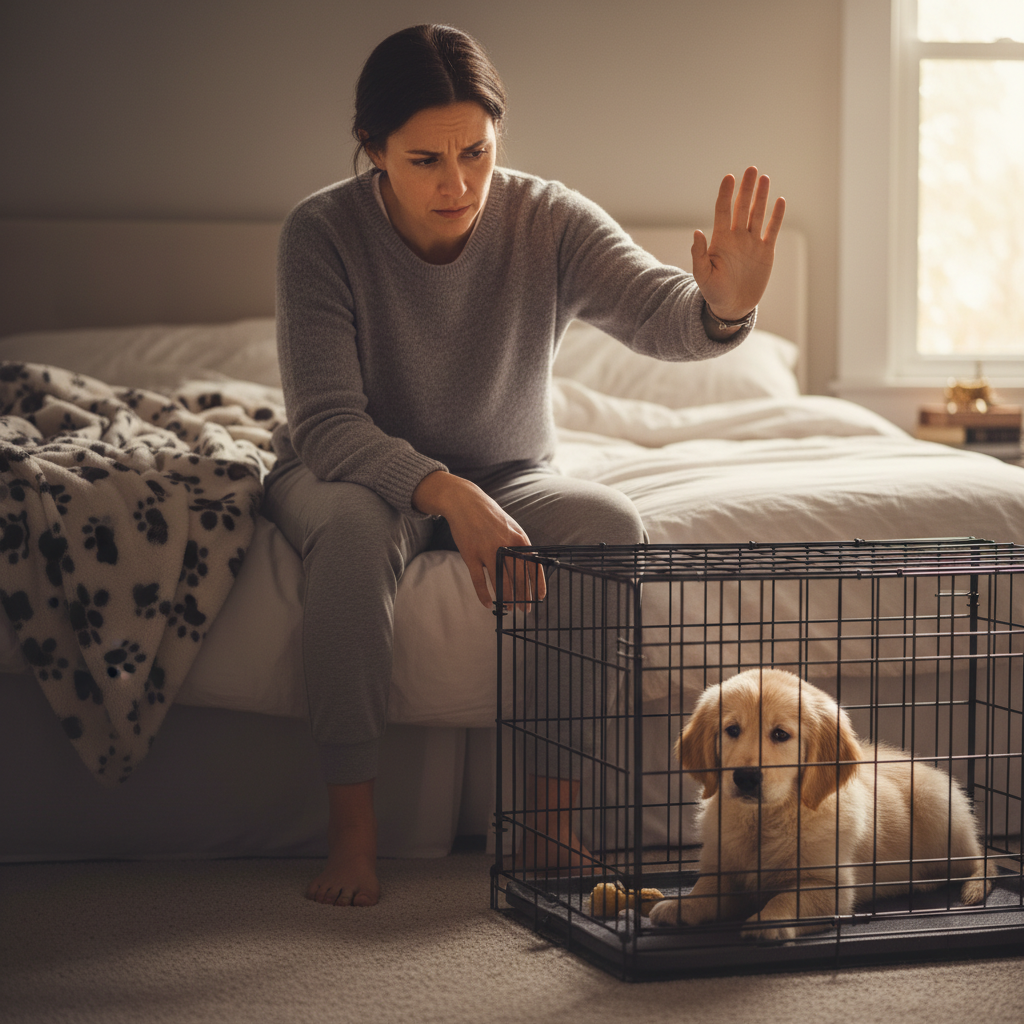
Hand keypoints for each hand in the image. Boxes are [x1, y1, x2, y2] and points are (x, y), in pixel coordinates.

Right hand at [412, 471, 546, 610]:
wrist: (465, 502)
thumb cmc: (490, 517)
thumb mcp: (511, 528)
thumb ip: (520, 547)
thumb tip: (529, 568)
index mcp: (519, 539)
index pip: (533, 567)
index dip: (537, 585)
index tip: (538, 599)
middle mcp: (505, 546)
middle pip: (517, 579)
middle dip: (522, 597)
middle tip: (524, 610)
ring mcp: (487, 550)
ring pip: (500, 582)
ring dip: (504, 598)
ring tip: (507, 607)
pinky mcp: (470, 555)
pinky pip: (479, 581)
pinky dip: (484, 595)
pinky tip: (488, 604)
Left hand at [692, 166, 785, 321]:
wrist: (732, 307)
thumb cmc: (713, 292)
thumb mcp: (702, 276)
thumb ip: (699, 254)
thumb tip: (696, 232)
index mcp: (720, 240)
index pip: (723, 210)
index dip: (726, 194)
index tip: (729, 177)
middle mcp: (737, 237)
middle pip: (742, 207)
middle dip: (746, 188)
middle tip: (751, 169)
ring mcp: (752, 243)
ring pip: (758, 214)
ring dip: (761, 197)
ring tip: (764, 178)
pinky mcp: (766, 252)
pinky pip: (772, 230)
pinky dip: (776, 216)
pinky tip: (779, 201)